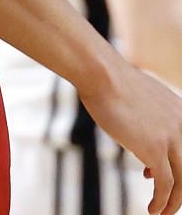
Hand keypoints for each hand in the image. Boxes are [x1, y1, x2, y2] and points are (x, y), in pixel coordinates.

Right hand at [79, 63, 181, 214]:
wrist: (101, 74)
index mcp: (180, 112)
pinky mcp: (155, 149)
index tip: (158, 175)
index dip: (178, 168)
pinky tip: (152, 209)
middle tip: (170, 200)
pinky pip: (166, 184)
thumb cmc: (109, 80)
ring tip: (162, 212)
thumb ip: (148, 119)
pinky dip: (162, 201)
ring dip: (174, 201)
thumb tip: (143, 140)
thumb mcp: (137, 99)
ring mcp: (172, 138)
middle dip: (181, 188)